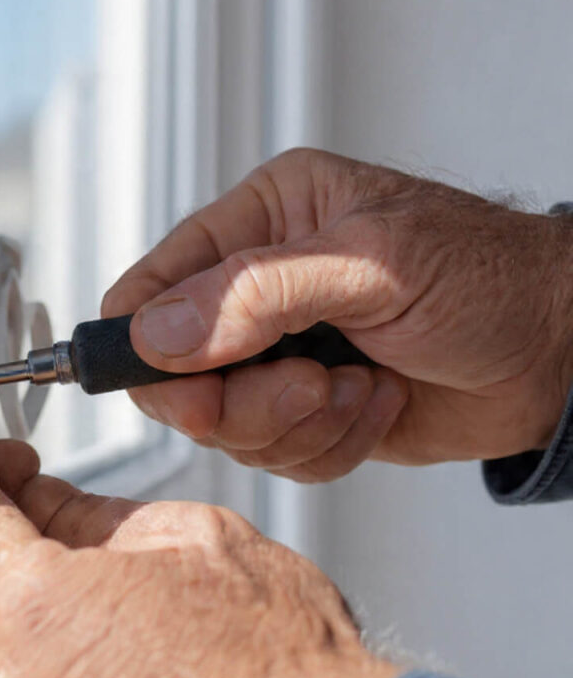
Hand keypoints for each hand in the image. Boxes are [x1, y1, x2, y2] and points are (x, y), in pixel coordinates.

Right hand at [102, 148, 572, 478]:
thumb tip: (156, 333)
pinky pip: (276, 455)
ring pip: (226, 425)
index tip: (182, 386)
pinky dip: (327, 445)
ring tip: (358, 386)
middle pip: (176, 374)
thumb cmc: (488, 278)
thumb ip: (257, 293)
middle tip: (301, 388)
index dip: (145, 344)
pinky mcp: (305, 410)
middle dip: (239, 400)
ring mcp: (279, 356)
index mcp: (261, 222)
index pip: (152, 287)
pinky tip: (376, 404)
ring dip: (294, 423)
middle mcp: (258, 290)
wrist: (558, 352)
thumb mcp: (372, 264)